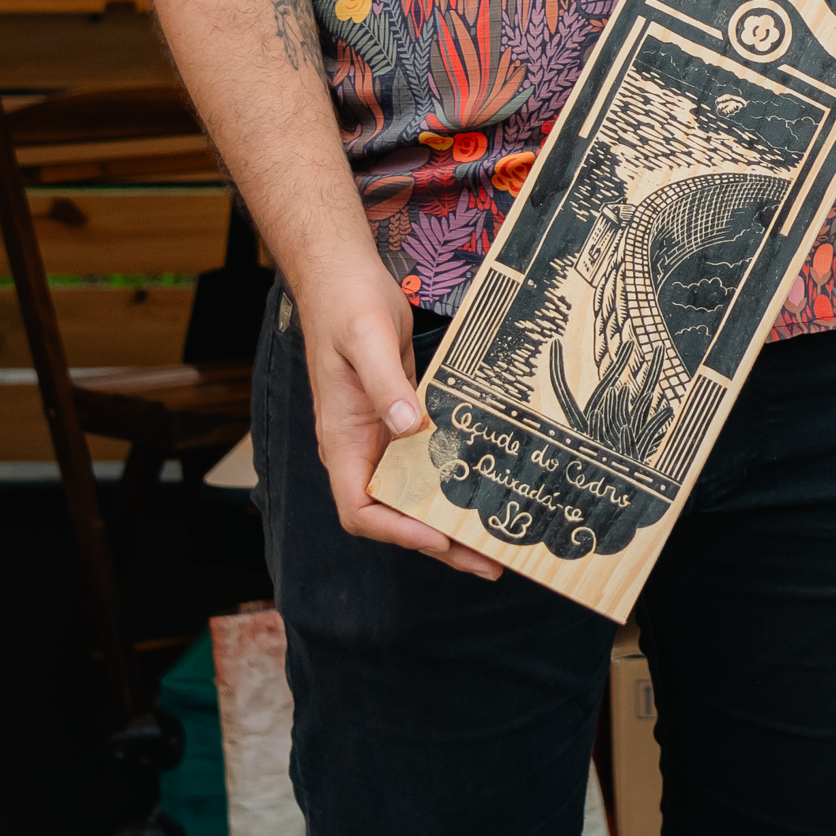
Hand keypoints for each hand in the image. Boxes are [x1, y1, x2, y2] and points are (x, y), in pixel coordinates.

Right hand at [293, 269, 503, 580]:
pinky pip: (424, 463)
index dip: (397, 531)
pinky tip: (483, 488)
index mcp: (341, 438)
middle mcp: (359, 446)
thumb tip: (406, 428)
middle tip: (489, 562)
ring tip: (494, 542)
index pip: (358, 509)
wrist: (343, 274)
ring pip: (411, 494)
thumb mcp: (366, 338)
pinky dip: (451, 481)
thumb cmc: (346, 303)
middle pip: (391, 515)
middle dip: (436, 543)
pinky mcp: (401, 418)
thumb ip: (385, 384)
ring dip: (448, 519)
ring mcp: (380, 435)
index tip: (438, 535)